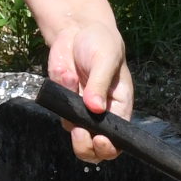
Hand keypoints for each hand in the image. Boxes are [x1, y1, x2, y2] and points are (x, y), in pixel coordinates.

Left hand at [40, 10, 132, 164]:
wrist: (76, 31)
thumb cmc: (100, 43)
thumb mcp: (106, 58)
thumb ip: (100, 83)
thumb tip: (95, 109)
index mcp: (120, 106)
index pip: (119, 139)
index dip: (110, 146)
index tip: (100, 139)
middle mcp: (102, 114)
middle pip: (95, 149)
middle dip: (86, 147)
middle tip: (80, 132)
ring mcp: (81, 111)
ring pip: (76, 137)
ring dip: (71, 122)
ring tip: (73, 86)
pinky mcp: (64, 104)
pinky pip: (60, 113)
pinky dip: (60, 96)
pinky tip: (67, 74)